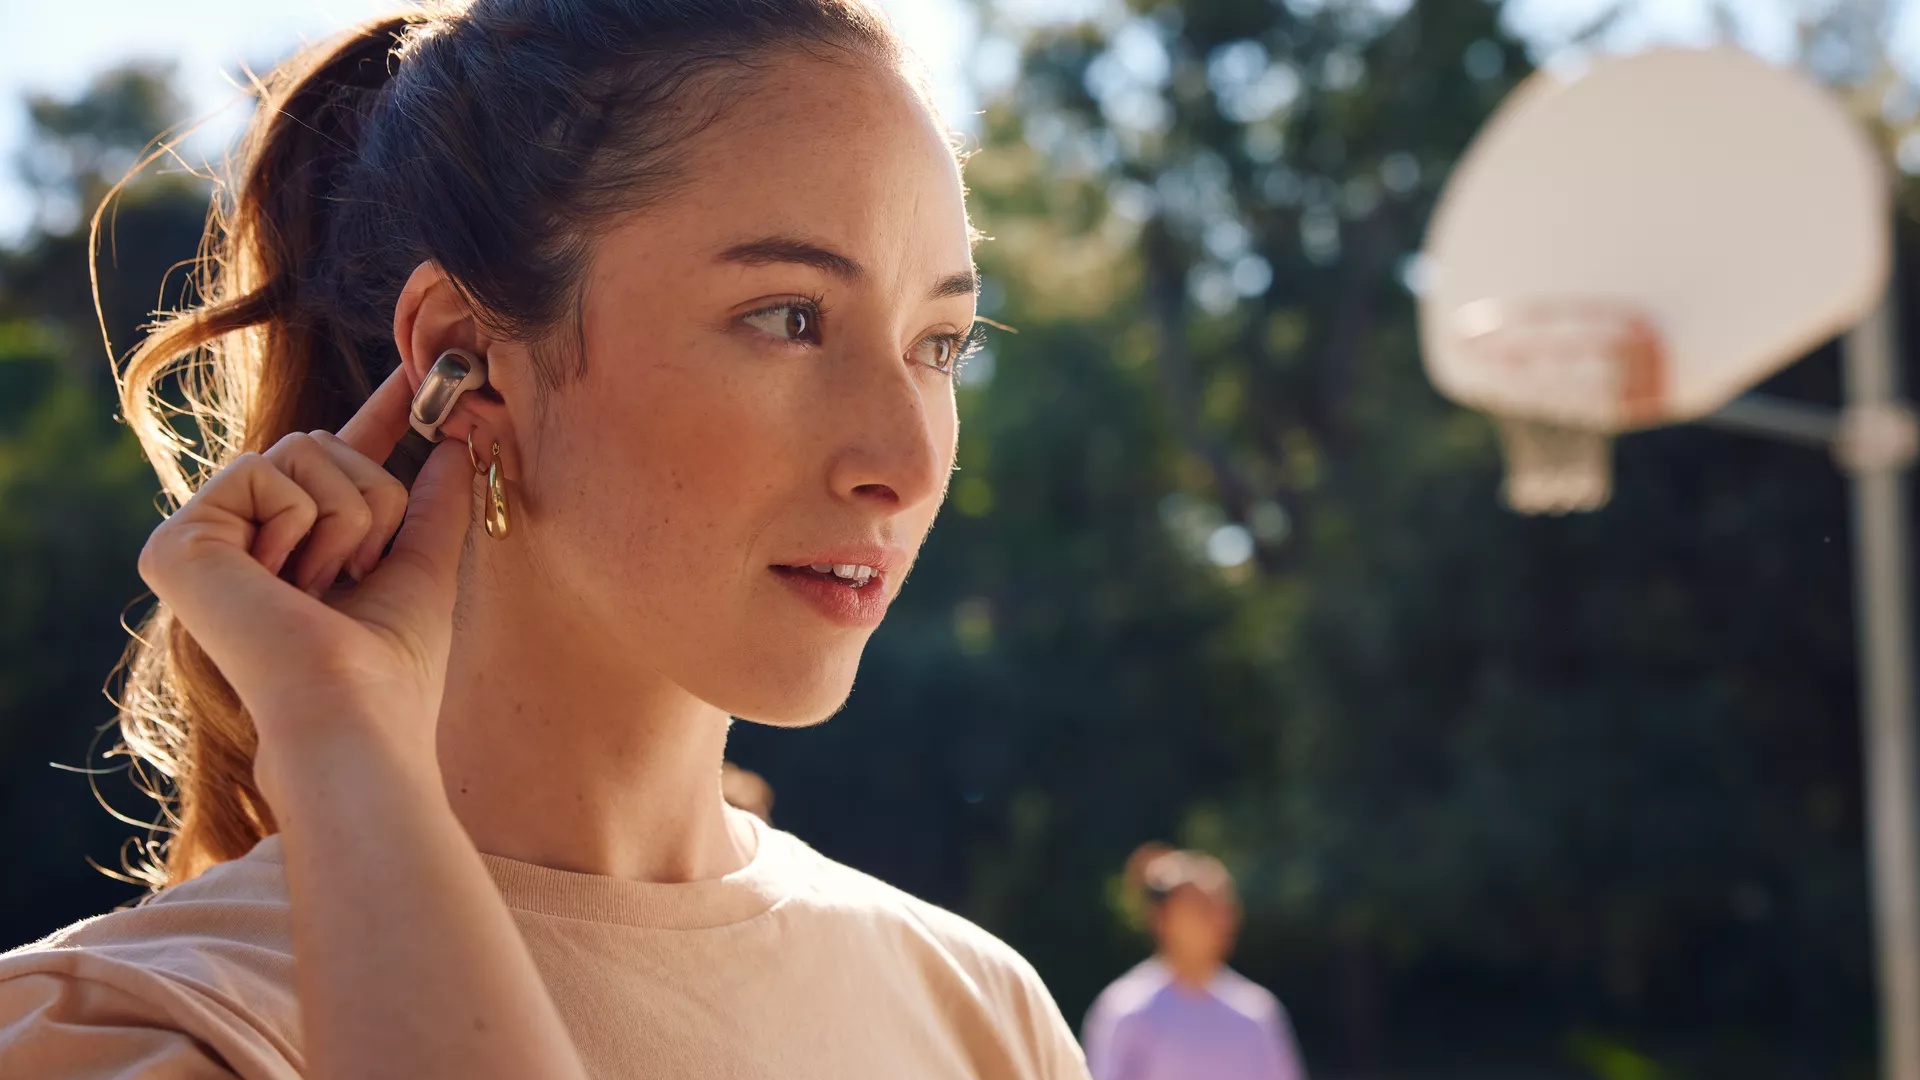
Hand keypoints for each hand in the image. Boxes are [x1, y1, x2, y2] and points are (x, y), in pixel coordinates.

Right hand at [137, 366, 473, 810]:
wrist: (353, 715)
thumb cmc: (391, 667)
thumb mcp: (425, 572)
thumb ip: (434, 508)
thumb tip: (457, 446)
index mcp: (294, 549)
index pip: (332, 464)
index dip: (378, 415)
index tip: (420, 377)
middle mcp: (241, 540)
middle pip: (321, 444)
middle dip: (371, 496)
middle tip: (362, 569)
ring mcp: (204, 541)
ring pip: (301, 449)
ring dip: (345, 513)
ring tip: (324, 586)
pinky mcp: (176, 541)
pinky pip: (264, 471)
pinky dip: (302, 522)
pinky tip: (286, 584)